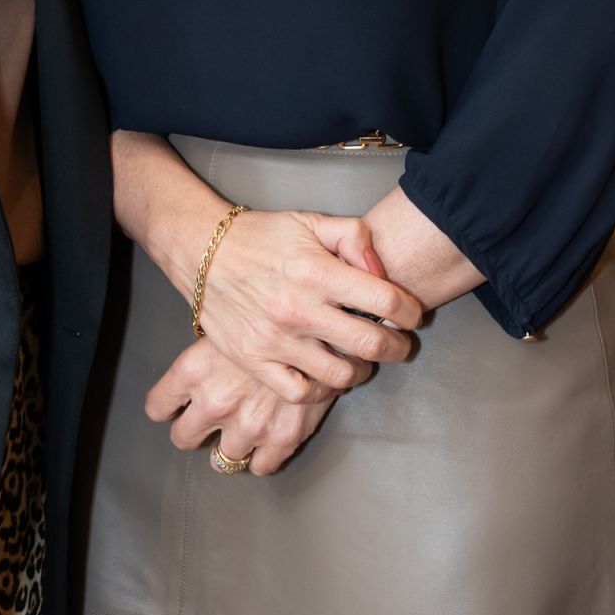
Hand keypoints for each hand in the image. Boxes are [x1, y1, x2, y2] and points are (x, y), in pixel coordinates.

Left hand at [145, 338, 339, 475]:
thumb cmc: (272, 318)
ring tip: (244, 428)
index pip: (158, 407)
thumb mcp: (227, 326)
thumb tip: (194, 371)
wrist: (324, 323)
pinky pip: (261, 467)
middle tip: (209, 421)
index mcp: (194, 370)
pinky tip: (267, 439)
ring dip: (231, 446)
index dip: (168, 408)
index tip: (177, 406)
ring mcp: (247, 425)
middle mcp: (214, 402)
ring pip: (222, 460)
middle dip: (195, 432)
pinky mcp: (280, 439)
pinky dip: (262, 457)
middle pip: (183, 439)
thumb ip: (205, 356)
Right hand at [197, 209, 421, 401]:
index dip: (411, 312)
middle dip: (398, 348)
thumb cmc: (260, 237)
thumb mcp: (310, 222)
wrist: (201, 252)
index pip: (386, 301)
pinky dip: (321, 389)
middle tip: (400, 344)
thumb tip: (381, 270)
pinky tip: (326, 374)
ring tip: (362, 360)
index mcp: (317, 271)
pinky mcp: (255, 361)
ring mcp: (276, 340)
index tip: (413, 316)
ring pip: (341, 375)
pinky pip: (301, 392)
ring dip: (363, 371)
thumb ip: (354, 237)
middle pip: (371, 344)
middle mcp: (298, 309)